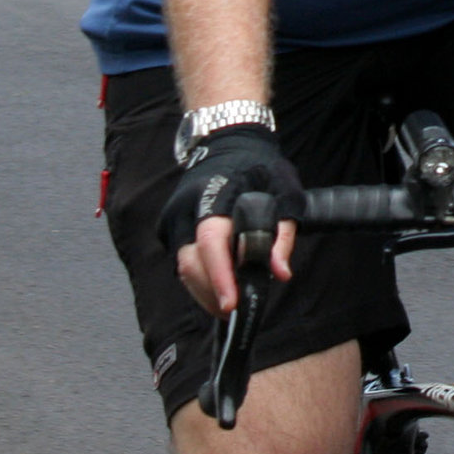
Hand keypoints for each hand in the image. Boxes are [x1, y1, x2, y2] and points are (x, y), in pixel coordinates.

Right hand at [158, 125, 305, 315]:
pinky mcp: (169, 227)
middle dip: (211, 293)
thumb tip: (280, 273)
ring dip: (205, 289)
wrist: (228, 143)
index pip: (211, 243)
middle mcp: (187, 209)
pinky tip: (218, 282)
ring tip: (230, 300)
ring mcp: (173, 218)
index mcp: (216, 195)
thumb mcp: (285, 192)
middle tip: (235, 309)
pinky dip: (199, 276)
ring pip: (183, 267)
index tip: (230, 304)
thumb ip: (283, 234)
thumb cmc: (260, 168)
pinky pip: (181, 260)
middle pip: (191, 264)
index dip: (219, 276)